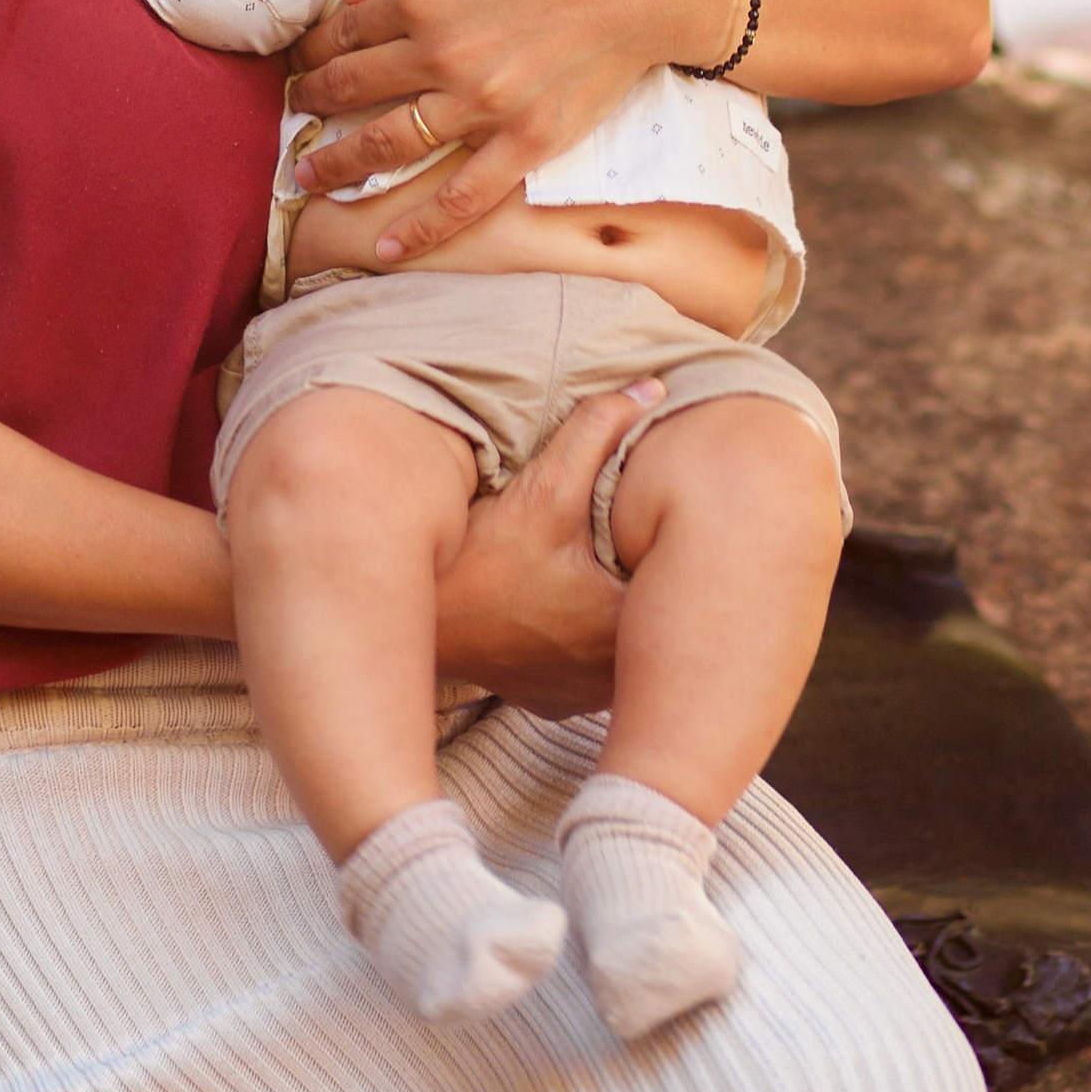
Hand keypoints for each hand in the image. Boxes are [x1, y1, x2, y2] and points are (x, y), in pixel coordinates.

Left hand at [286, 0, 729, 259]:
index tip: (304, 60)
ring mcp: (484, 105)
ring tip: (310, 175)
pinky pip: (463, 198)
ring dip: (339, 164)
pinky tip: (385, 246)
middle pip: (353, 90)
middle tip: (294, 113)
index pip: (345, 31)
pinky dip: (421, 228)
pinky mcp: (527, 142)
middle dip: (313, 103)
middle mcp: (443, 55)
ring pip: (390, 146)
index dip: (316, 48)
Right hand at [432, 384, 651, 713]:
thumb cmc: (479, 559)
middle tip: (635, 543)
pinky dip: (586, 641)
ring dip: (620, 616)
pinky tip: (569, 610)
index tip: (664, 524)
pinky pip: (589, 671)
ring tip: (606, 575)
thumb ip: (600, 433)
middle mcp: (608, 676)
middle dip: (649, 582)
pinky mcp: (553, 701)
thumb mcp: (543, 489)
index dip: (676, 550)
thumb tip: (653, 390)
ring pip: (624, 651)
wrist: (410, 616)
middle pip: (654, 621)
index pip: (680, 588)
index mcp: (623, 626)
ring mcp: (580, 695)